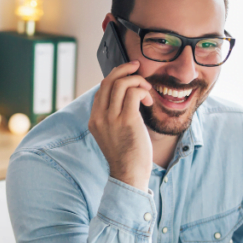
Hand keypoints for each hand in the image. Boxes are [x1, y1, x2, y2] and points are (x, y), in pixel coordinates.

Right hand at [88, 60, 153, 190]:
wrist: (129, 175)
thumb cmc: (126, 156)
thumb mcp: (113, 134)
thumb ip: (114, 117)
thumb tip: (128, 97)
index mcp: (94, 120)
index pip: (101, 89)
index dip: (115, 78)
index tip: (128, 75)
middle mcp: (99, 117)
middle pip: (108, 81)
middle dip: (124, 70)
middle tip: (138, 67)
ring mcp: (111, 119)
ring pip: (121, 84)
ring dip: (137, 81)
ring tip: (147, 91)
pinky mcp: (126, 120)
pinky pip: (133, 93)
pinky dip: (143, 91)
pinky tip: (149, 101)